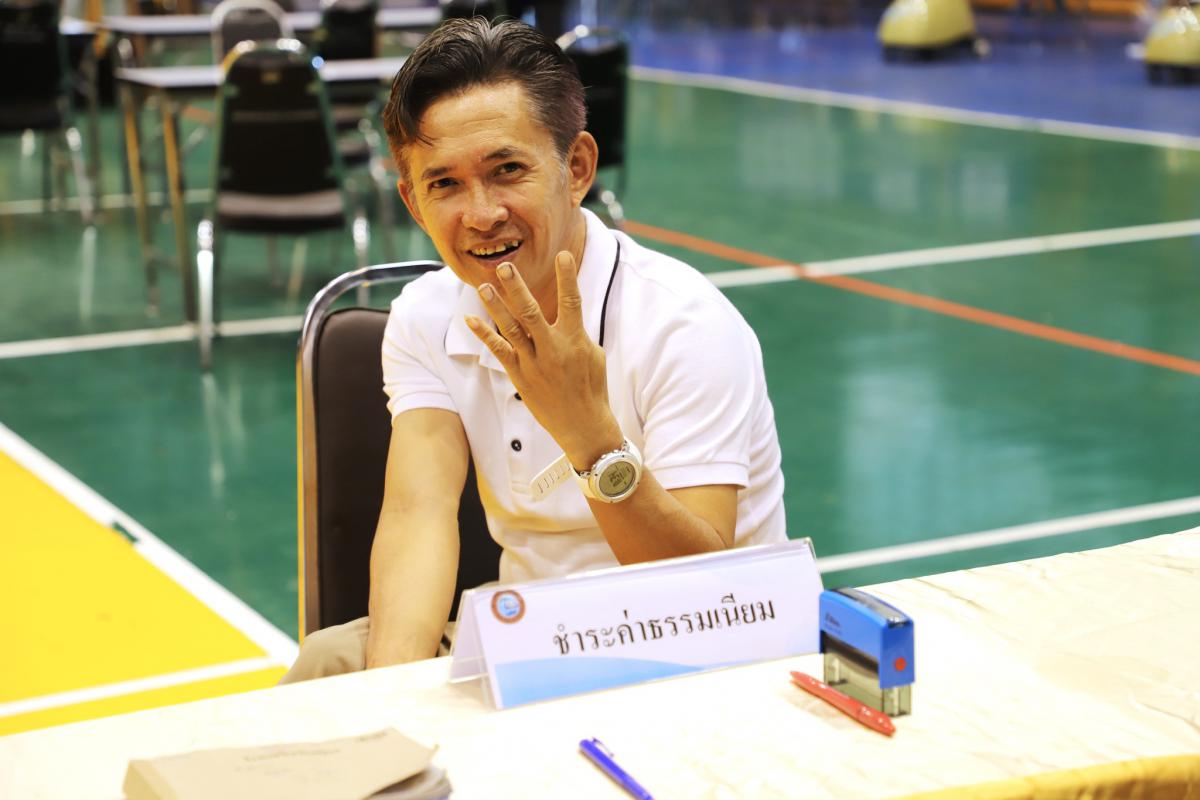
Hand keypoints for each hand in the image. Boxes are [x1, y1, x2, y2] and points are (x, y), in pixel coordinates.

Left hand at [465, 251, 622, 469]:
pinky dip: (484, 335)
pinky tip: (471, 320)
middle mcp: (553, 349)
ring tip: (484, 286)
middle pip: (531, 312)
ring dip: (496, 306)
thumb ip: (577, 332)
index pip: (572, 302)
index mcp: (576, 340)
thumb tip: (567, 313)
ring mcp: (534, 363)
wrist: (582, 424)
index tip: (563, 254)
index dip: (568, 277)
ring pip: (511, 329)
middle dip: (518, 288)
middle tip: (506, 266)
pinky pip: (499, 352)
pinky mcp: (520, 376)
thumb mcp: (593, 354)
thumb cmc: (591, 386)